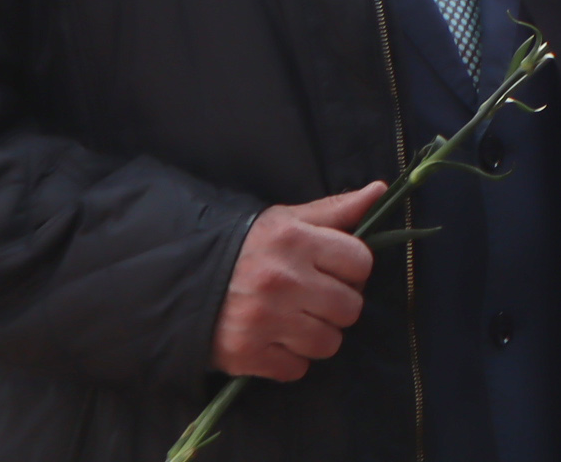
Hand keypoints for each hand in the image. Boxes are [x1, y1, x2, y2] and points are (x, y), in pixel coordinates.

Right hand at [213, 182, 384, 381]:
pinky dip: (290, 360)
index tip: (335, 271)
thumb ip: (335, 211)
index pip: (361, 263)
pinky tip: (275, 341)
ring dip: (317, 335)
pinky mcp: (246, 353)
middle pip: (350, 308)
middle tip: (315, 298)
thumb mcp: (286, 220)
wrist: (179, 280)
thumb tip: (381, 190)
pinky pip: (297, 369)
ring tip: (296, 321)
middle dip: (337, 305)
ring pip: (329, 343)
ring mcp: (264, 320)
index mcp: (295, 241)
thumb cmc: (245, 247)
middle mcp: (282, 281)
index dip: (353, 269)